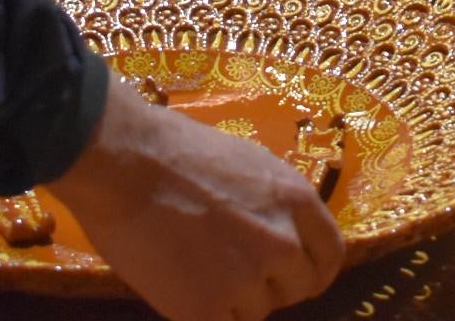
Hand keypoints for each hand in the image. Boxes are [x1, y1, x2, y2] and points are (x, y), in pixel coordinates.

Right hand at [47, 81, 345, 320]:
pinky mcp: (208, 309)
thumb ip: (272, 204)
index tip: (293, 274)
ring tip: (194, 269)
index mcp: (296, 200)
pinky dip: (200, 313)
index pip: (330, 255)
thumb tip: (279, 233)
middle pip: (297, 288)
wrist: (124, 163)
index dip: (311, 269)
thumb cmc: (175, 150)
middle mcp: (283, 243)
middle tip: (232, 271)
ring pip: (256, 311)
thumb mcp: (247, 163)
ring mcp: (247, 280)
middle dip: (270, 286)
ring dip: (231, 300)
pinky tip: (178, 285)